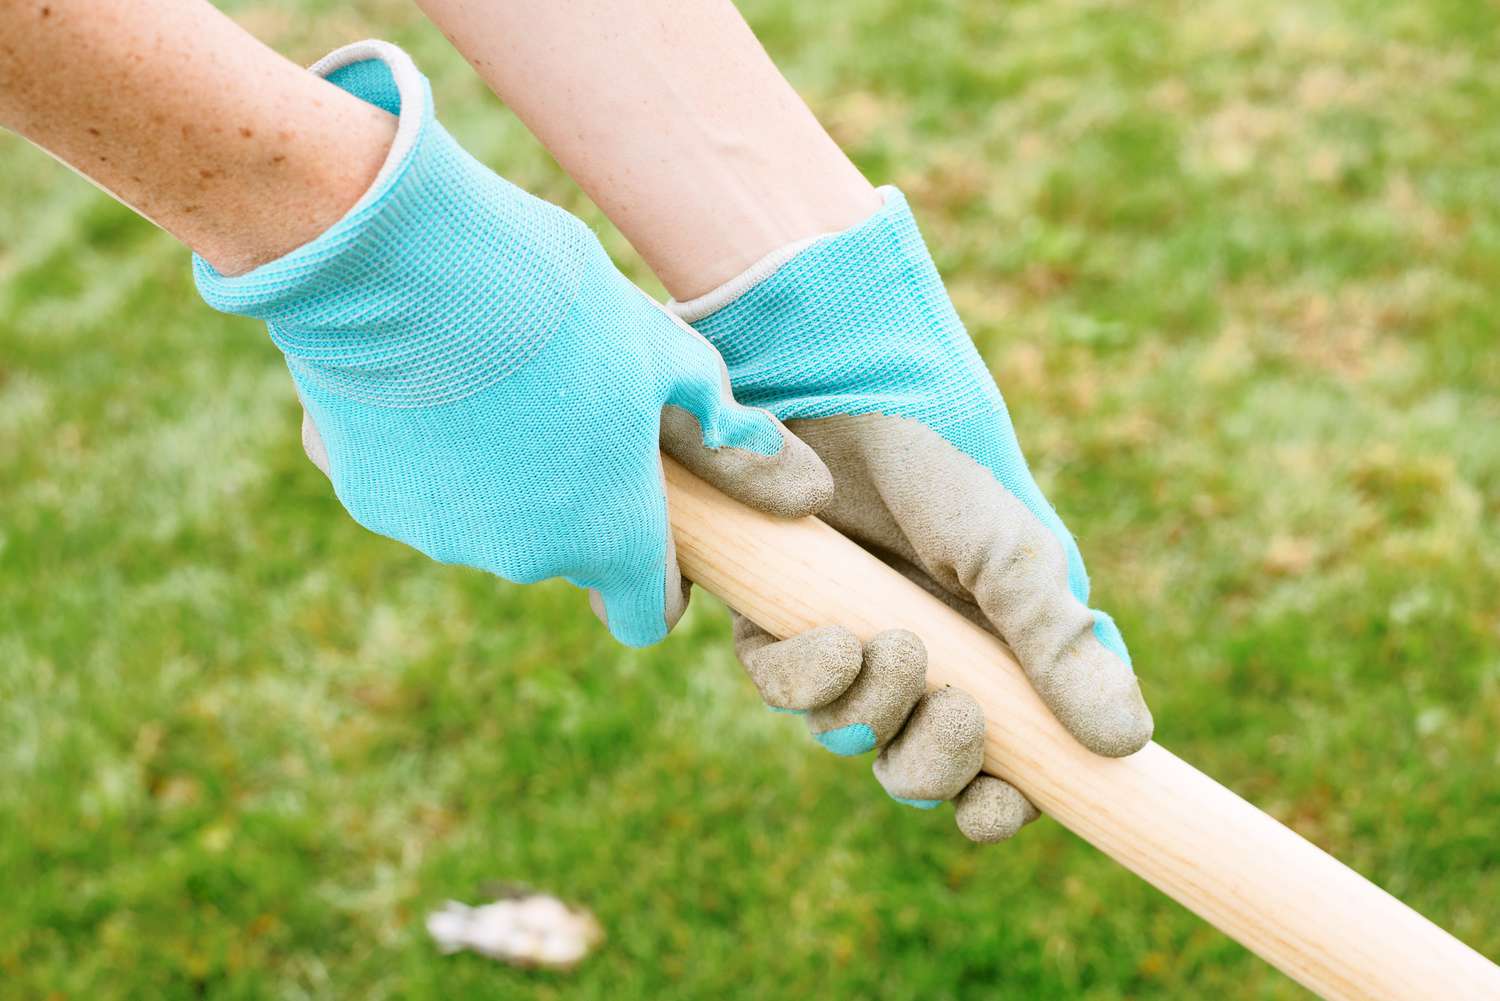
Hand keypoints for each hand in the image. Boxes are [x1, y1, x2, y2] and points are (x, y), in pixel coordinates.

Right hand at [194, 41, 829, 646]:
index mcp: (612, 533)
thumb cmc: (554, 303)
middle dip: (569, 497)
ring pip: (484, 516)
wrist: (404, 262)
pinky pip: (414, 481)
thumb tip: (759, 442)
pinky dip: (427, 444)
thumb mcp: (657, 344)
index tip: (646, 523)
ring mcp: (442, 536)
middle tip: (563, 404)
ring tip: (491, 375)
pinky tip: (425, 373)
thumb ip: (713, 405)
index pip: (643, 614)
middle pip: (560, 550)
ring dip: (495, 470)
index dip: (652, 578)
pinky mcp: (369, 500)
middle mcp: (527, 560)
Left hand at [672, 186, 1151, 840]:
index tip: (999, 802)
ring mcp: (853, 644)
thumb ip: (1061, 647)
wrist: (847, 392)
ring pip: (852, 740)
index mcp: (999, 657)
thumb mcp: (1013, 558)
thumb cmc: (947, 468)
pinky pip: (788, 691)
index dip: (1001, 804)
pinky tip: (835, 634)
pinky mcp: (784, 622)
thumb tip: (1129, 744)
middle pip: (923, 774)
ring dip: (873, 712)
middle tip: (953, 708)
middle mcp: (927, 661)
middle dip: (935, 765)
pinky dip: (811, 678)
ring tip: (888, 641)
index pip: (1006, 771)